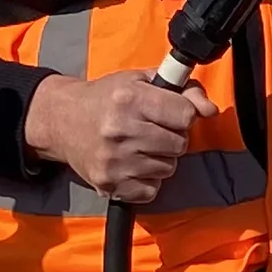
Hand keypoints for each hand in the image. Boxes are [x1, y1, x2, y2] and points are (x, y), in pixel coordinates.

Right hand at [23, 69, 202, 201]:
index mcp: (129, 98)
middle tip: (152, 130)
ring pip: (168, 168)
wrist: (61, 121)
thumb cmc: (105, 99)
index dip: (182, 114)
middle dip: (171, 138)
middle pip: (179, 145)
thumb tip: (210, 110)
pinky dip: (146, 180)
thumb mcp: (141, 81)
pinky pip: (151, 190)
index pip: (185, 115)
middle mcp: (121, 130)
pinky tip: (132, 165)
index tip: (169, 113)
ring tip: (139, 146)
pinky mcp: (109, 184)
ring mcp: (114, 161)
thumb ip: (182, 90)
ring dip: (160, 159)